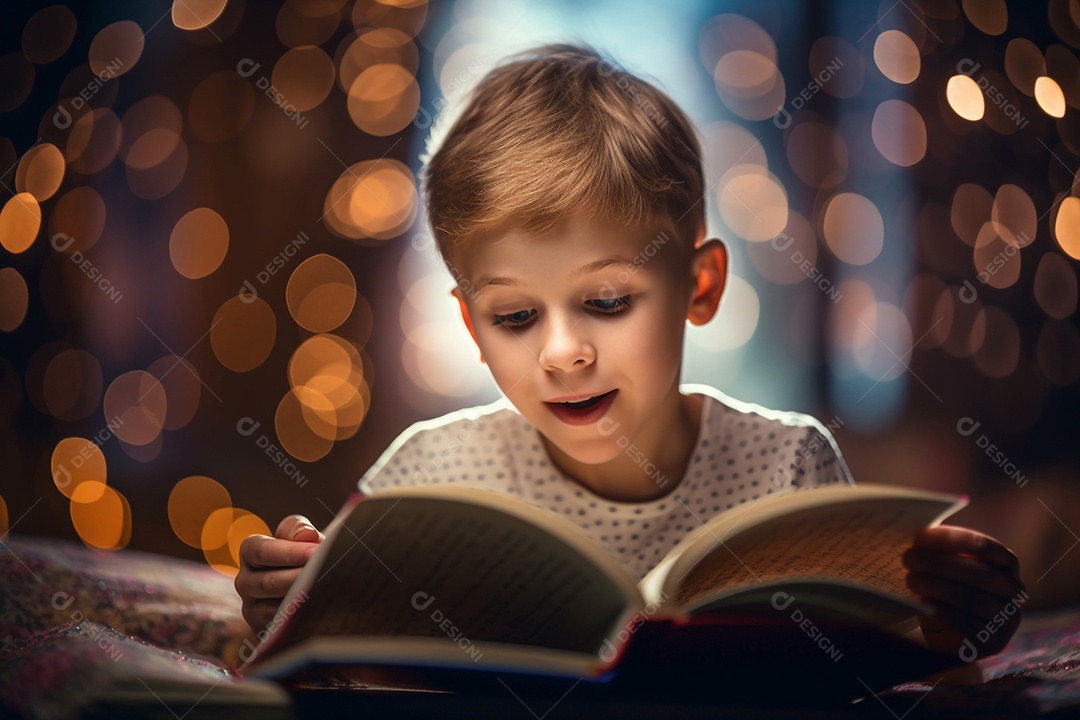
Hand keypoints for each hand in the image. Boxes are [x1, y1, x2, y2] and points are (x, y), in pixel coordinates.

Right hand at [235, 515, 322, 633]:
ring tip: (326, 592)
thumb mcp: (299, 535)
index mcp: (250, 551)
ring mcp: (251, 608)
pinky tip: (321, 612)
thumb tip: (306, 535)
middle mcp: (244, 581)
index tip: (316, 552)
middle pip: (268, 582)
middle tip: (325, 574)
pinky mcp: (262, 630)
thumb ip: (298, 529)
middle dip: (298, 578)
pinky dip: (301, 619)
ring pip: (274, 607)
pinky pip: (281, 627)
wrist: (303, 584)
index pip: (262, 550)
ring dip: (301, 601)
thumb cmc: (301, 554)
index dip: (290, 552)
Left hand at [902, 525, 1025, 660]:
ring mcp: (1008, 618)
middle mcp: (1013, 590)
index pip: (986, 547)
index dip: (952, 539)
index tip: (920, 536)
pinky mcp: (995, 643)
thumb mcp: (944, 569)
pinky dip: (946, 612)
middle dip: (940, 563)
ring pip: (976, 600)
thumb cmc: (945, 594)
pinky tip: (925, 604)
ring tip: (911, 580)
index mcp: (1005, 564)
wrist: (948, 637)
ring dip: (939, 587)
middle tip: (908, 558)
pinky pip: (971, 626)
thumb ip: (939, 552)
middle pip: (981, 573)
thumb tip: (919, 535)